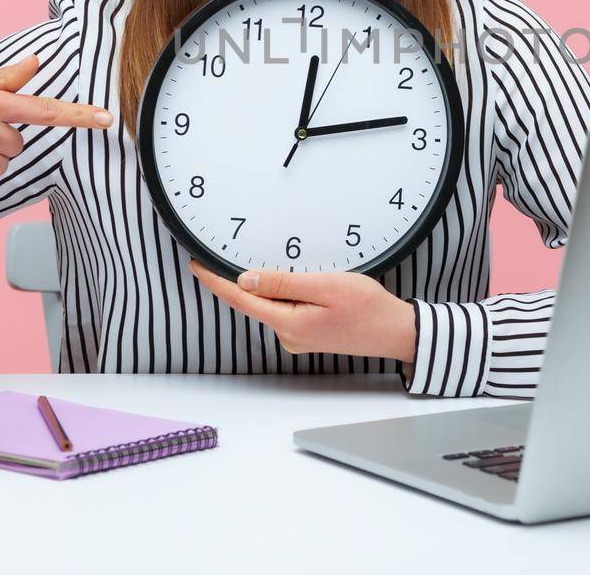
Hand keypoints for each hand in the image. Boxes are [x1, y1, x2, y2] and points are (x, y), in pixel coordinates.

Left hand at [188, 261, 416, 361]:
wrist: (394, 331)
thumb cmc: (368, 308)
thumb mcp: (326, 285)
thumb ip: (283, 283)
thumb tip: (245, 281)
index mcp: (288, 323)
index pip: (240, 300)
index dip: (215, 282)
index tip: (195, 266)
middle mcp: (288, 335)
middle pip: (255, 302)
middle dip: (243, 280)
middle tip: (233, 252)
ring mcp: (297, 337)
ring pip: (272, 305)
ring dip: (272, 287)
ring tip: (292, 268)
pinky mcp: (307, 334)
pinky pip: (286, 310)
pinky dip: (286, 294)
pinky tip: (302, 283)